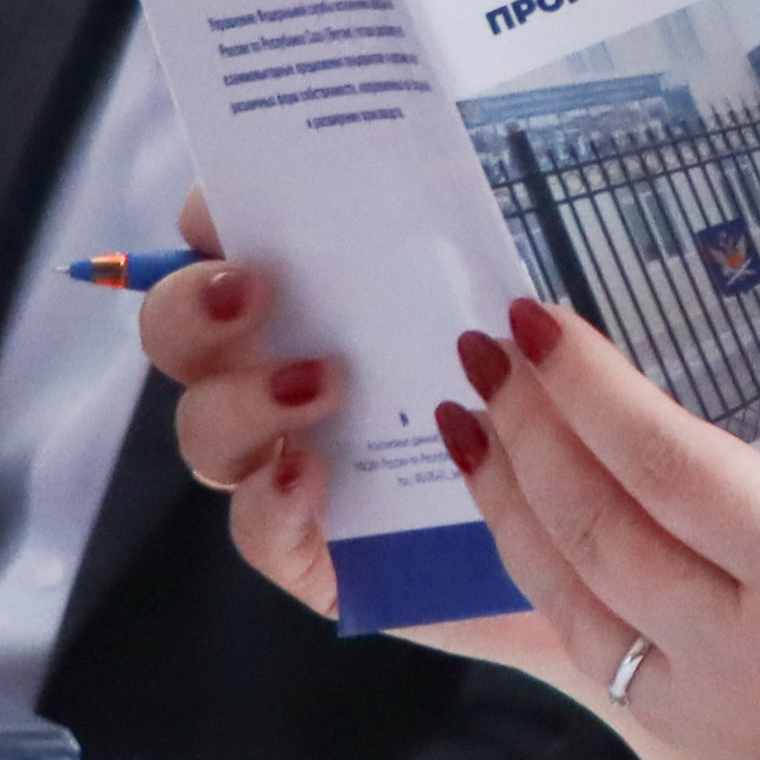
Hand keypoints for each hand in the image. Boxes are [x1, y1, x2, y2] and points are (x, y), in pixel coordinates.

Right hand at [126, 195, 544, 669]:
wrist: (577, 544)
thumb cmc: (534, 417)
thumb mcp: (513, 330)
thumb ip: (478, 275)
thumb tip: (465, 222)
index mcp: (317, 309)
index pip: (229, 250)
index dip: (209, 222)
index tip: (225, 208)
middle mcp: (276, 381)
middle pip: (182, 338)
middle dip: (194, 307)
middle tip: (252, 293)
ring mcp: (281, 465)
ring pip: (207, 431)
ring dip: (246, 398)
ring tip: (321, 384)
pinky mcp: (305, 550)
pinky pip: (257, 528)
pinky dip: (272, 498)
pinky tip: (306, 475)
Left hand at [450, 292, 759, 759]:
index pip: (665, 466)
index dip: (587, 388)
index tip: (538, 322)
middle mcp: (755, 657)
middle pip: (592, 531)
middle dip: (524, 435)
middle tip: (488, 358)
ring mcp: (725, 716)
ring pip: (570, 604)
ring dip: (511, 513)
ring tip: (476, 435)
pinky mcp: (720, 752)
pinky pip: (603, 660)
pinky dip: (553, 588)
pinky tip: (533, 538)